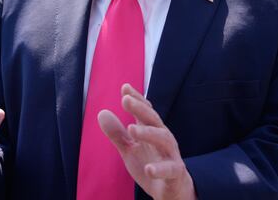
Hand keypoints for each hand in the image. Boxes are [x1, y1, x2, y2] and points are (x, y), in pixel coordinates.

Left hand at [98, 84, 195, 199]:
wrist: (172, 190)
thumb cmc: (151, 164)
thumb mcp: (130, 149)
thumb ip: (117, 133)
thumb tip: (101, 113)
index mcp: (152, 131)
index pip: (145, 111)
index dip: (136, 99)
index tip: (125, 87)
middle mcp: (164, 138)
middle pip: (153, 120)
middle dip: (140, 109)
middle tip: (125, 100)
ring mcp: (171, 154)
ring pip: (163, 139)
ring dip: (148, 133)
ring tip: (131, 129)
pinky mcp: (176, 173)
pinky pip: (170, 169)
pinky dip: (160, 169)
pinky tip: (149, 169)